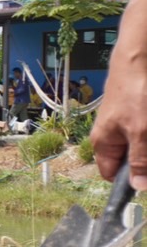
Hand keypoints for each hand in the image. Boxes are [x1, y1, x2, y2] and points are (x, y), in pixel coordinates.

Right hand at [91, 62, 146, 190]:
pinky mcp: (139, 115)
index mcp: (103, 143)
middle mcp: (112, 136)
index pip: (112, 175)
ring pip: (142, 146)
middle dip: (146, 160)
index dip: (130, 181)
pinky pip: (144, 134)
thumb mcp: (140, 132)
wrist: (140, 59)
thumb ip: (140, 161)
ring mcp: (127, 124)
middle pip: (132, 160)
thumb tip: (139, 188)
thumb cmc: (136, 92)